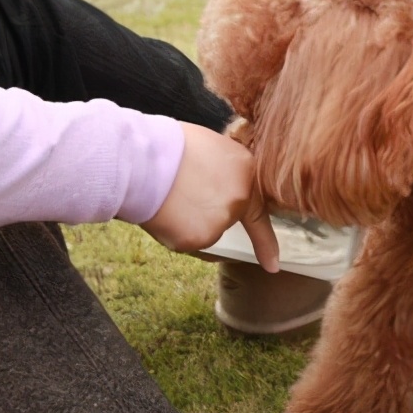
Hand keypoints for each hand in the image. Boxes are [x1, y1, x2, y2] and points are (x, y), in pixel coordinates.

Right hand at [140, 123, 278, 271]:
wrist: (140, 160)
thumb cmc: (167, 147)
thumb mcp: (211, 148)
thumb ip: (225, 173)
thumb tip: (219, 189)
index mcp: (245, 172)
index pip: (259, 210)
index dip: (265, 242)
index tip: (272, 265)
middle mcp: (239, 200)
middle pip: (225, 219)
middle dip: (206, 212)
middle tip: (182, 192)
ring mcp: (221, 222)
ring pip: (205, 232)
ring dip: (189, 222)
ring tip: (170, 197)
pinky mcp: (199, 238)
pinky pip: (187, 242)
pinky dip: (174, 232)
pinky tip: (164, 213)